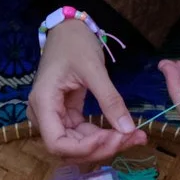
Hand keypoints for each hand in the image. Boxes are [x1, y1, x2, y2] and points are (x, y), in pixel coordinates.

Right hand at [31, 21, 143, 162]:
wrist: (68, 30)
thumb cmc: (74, 44)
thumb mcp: (94, 69)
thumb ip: (110, 100)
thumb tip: (129, 129)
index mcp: (44, 103)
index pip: (57, 143)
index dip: (84, 149)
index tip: (112, 138)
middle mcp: (44, 115)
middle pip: (70, 149)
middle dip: (101, 148)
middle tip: (134, 138)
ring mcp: (55, 117)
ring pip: (79, 145)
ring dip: (106, 145)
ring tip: (135, 136)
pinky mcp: (67, 115)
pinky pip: (84, 135)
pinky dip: (104, 136)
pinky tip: (125, 132)